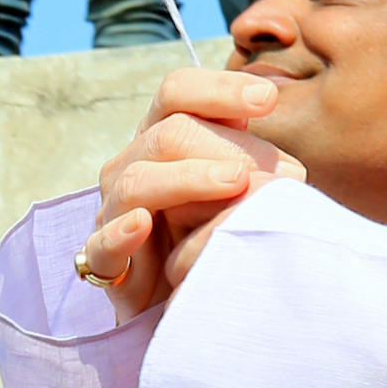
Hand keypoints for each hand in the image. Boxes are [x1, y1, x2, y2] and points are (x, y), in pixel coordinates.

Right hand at [77, 65, 302, 316]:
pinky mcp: (105, 262)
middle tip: (281, 171)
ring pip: (139, 180)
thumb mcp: (239, 191)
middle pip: (168, 134)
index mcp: (162, 135)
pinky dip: (120, 232)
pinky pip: (101, 243)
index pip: (178, 92)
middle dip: (227, 146)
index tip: (268, 99)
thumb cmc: (216, 232)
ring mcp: (114, 210)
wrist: (183, 298)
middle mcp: (133, 164)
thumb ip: (253, 162)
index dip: (220, 89)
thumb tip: (285, 154)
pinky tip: (143, 225)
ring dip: (191, 179)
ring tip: (238, 183)